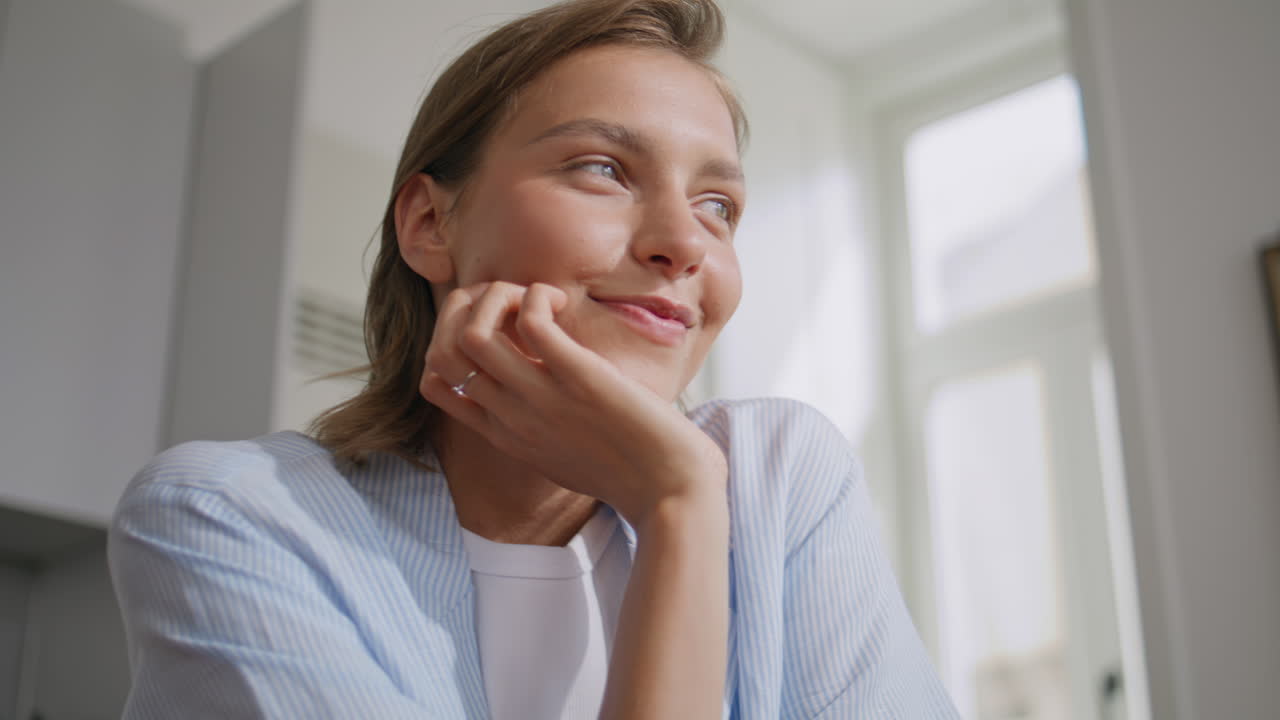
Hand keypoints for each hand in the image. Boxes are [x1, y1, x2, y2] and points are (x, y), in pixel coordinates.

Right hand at [419, 281, 726, 525]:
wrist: (671, 494)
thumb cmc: (631, 472)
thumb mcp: (565, 456)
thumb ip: (539, 428)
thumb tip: (541, 388)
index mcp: (505, 436)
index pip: (435, 383)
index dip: (449, 341)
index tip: (493, 328)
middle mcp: (512, 418)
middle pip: (444, 352)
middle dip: (468, 310)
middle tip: (512, 302)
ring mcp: (541, 400)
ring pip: (472, 333)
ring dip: (496, 297)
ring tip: (536, 299)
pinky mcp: (579, 378)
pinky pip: (531, 320)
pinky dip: (537, 296)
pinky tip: (562, 300)